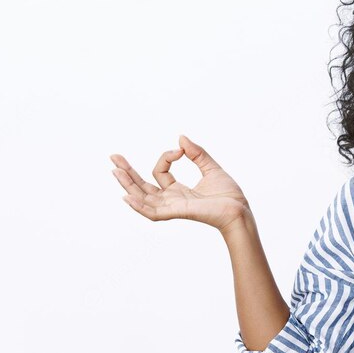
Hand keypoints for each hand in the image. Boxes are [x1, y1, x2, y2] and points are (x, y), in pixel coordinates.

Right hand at [110, 135, 250, 231]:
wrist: (239, 209)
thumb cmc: (229, 195)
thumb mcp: (211, 168)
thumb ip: (196, 154)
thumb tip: (181, 139)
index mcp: (178, 191)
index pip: (160, 173)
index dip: (166, 158)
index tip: (180, 150)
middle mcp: (172, 200)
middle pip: (143, 187)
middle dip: (128, 173)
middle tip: (113, 157)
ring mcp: (173, 207)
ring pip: (143, 198)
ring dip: (128, 185)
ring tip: (115, 170)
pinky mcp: (177, 213)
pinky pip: (153, 213)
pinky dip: (139, 206)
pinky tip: (127, 196)